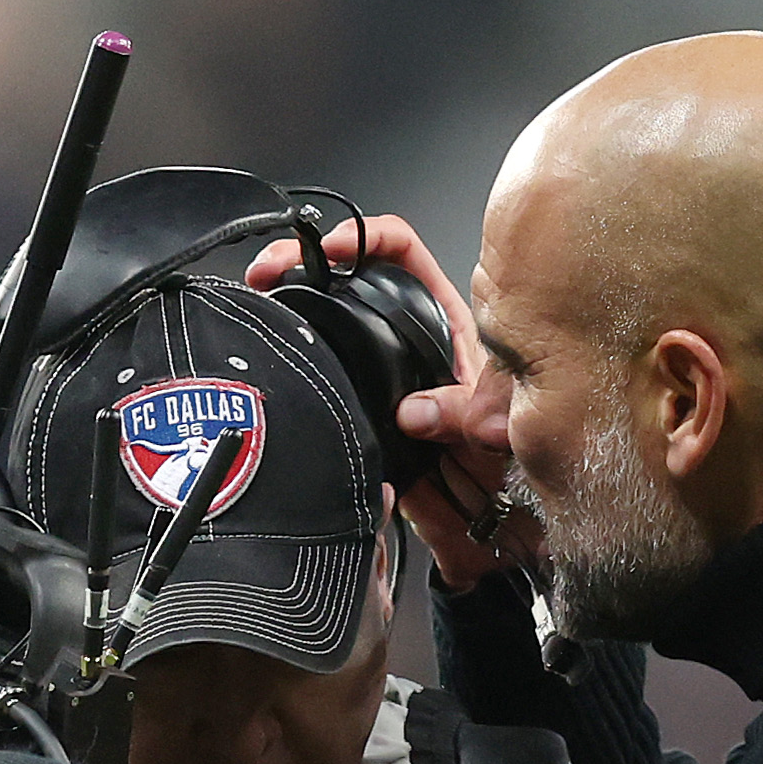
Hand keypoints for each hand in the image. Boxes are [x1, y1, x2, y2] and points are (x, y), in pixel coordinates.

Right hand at [245, 215, 529, 589]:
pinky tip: (274, 355)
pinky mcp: (355, 413)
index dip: (367, 238)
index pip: (403, 255)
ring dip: (290, 306)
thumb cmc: (503, 465)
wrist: (485, 525)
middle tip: (273, 268)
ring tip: (259, 299)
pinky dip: (294, 366)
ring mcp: (375, 376)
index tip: (334, 247)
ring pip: (326, 324)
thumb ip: (461, 413)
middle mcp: (405, 342)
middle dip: (305, 263)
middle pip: (349, 281)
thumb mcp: (495, 425)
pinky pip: (322, 384)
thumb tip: (414, 410)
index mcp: (445, 325)